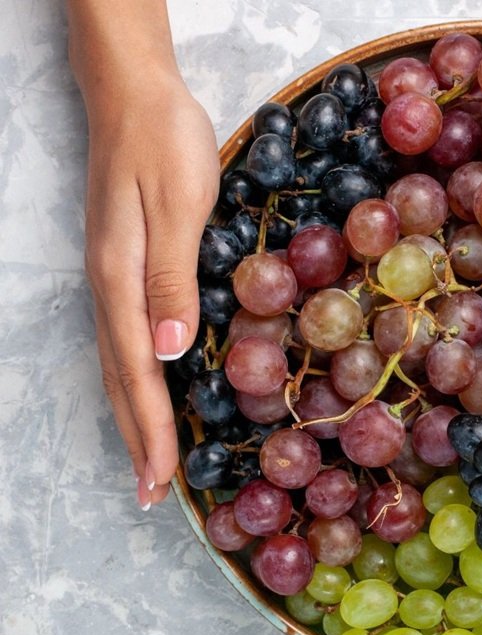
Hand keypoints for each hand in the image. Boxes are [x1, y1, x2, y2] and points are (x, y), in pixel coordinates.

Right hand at [81, 71, 218, 507]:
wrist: (136, 96)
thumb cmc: (163, 143)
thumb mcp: (175, 204)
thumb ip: (169, 277)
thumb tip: (169, 352)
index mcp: (122, 282)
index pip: (137, 374)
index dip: (152, 430)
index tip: (164, 480)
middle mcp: (110, 289)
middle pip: (121, 380)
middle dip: (139, 439)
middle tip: (154, 494)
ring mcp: (112, 279)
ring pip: (120, 364)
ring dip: (136, 416)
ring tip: (151, 461)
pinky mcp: (125, 267)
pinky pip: (127, 338)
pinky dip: (138, 379)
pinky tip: (152, 390)